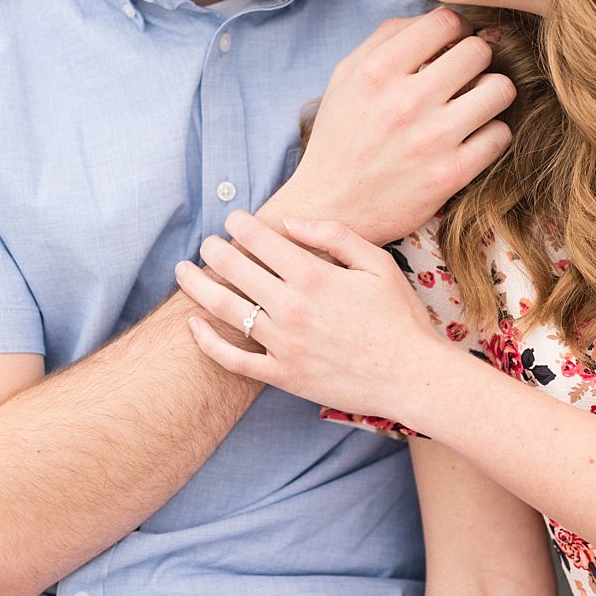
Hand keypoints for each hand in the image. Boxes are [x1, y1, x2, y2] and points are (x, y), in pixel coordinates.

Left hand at [173, 210, 450, 421]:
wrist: (411, 376)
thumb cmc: (400, 318)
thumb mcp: (378, 264)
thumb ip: (334, 236)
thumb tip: (291, 223)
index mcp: (314, 277)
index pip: (261, 240)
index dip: (240, 224)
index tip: (233, 218)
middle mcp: (291, 308)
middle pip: (235, 269)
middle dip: (214, 249)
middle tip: (207, 243)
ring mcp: (283, 344)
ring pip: (224, 310)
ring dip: (197, 286)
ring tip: (184, 272)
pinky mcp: (282, 375)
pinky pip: (233, 360)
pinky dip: (208, 342)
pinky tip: (194, 325)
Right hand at [265, 7, 514, 245]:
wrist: (331, 207)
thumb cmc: (341, 137)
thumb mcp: (347, 77)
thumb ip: (387, 38)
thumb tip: (439, 18)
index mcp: (377, 71)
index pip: (445, 21)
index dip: (457, 28)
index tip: (454, 43)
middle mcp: (406, 102)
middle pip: (479, 51)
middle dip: (477, 58)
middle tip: (467, 75)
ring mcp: (432, 140)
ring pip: (500, 90)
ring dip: (492, 94)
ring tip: (475, 103)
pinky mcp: (451, 175)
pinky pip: (501, 135)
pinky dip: (491, 133)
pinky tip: (472, 137)